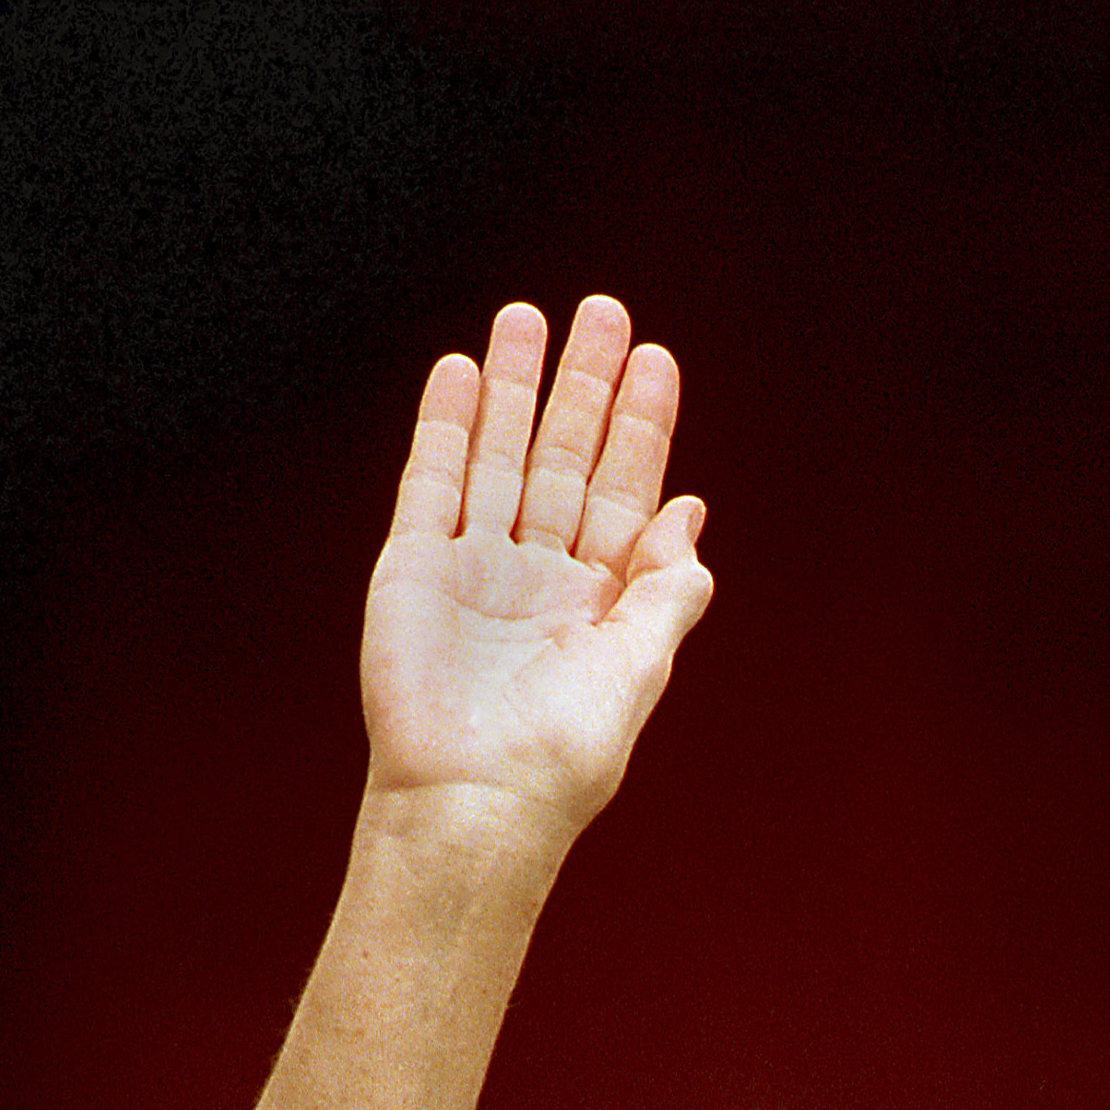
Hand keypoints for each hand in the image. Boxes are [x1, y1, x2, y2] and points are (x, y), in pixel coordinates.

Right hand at [360, 296, 712, 840]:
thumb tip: (693, 512)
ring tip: (528, 316)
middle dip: (586, 385)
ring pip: (501, 453)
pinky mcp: (415, 567)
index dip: (644, 424)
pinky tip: (463, 372)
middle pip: (568, 455)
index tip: (658, 359)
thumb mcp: (638, 668)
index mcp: (603, 596)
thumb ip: (667, 591)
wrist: (475, 800)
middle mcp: (542, 571)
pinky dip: (448, 426)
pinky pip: (433, 480)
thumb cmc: (564, 754)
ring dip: (517, 386)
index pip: (629, 488)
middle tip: (604, 309)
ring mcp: (477, 564)